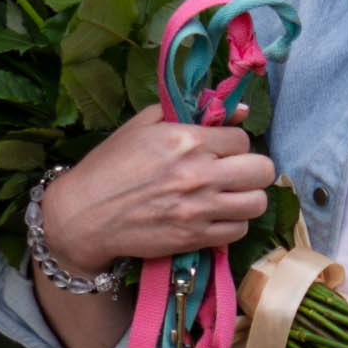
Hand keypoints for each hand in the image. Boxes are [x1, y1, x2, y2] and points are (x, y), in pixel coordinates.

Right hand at [35, 106, 276, 279]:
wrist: (84, 215)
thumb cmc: (110, 165)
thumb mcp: (144, 124)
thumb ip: (191, 111)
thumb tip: (238, 109)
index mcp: (187, 140)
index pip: (242, 138)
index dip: (233, 144)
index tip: (220, 150)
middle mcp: (199, 174)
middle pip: (262, 170)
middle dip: (252, 169)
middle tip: (236, 173)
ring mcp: (199, 209)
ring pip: (257, 203)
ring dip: (247, 198)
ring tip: (229, 196)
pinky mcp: (195, 238)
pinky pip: (238, 231)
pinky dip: (232, 224)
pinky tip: (215, 217)